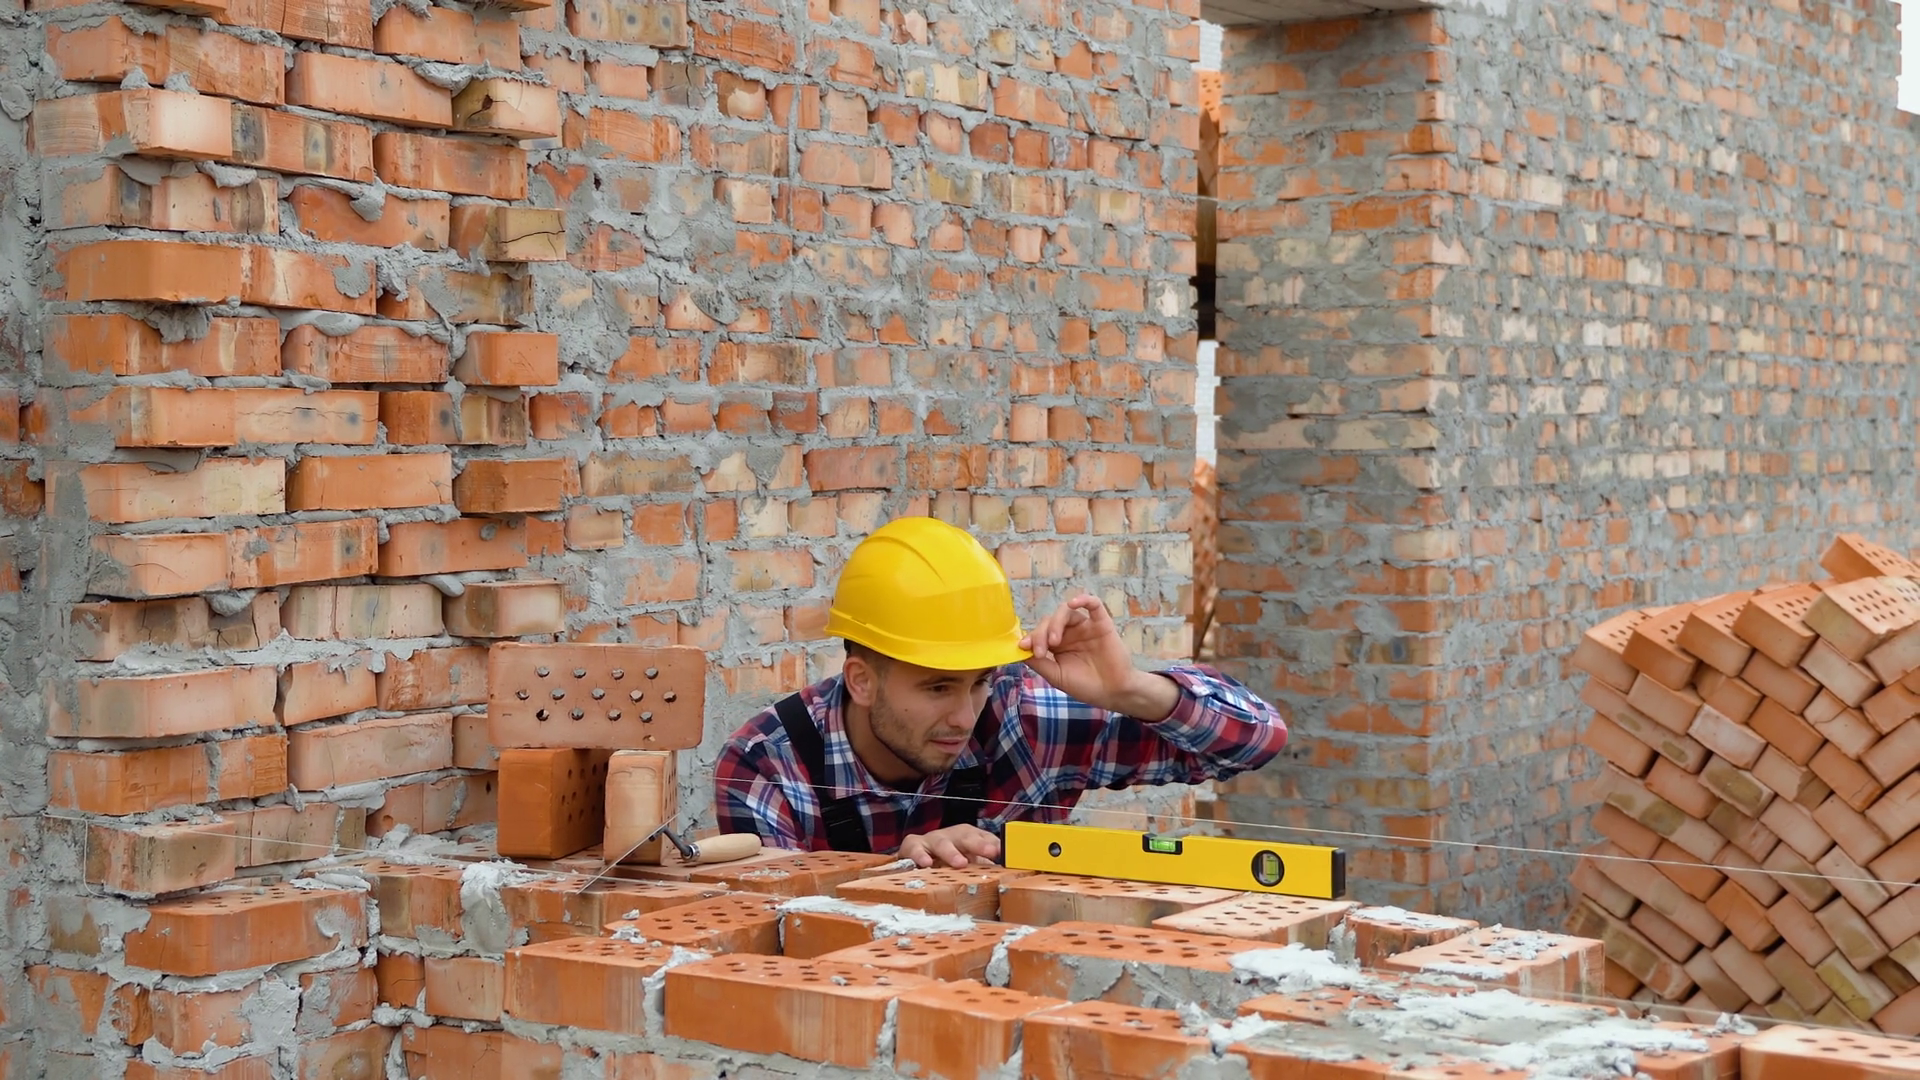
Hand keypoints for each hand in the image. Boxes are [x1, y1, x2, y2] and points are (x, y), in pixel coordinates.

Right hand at [897, 824, 1000, 868]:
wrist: (916, 859)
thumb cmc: (948, 864)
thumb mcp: (970, 866)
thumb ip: (987, 869)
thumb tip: (1009, 877)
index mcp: (969, 838)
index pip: (985, 838)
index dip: (995, 844)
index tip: (1005, 852)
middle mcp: (952, 836)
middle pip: (966, 835)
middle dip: (979, 844)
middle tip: (990, 852)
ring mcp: (932, 840)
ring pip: (942, 842)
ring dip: (951, 852)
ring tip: (960, 863)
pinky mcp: (912, 846)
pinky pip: (914, 848)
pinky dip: (920, 855)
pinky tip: (926, 863)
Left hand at [1019, 594, 1178, 719]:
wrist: (1113, 693)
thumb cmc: (1086, 686)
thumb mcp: (1056, 676)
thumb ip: (1040, 663)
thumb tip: (1019, 649)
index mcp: (1057, 644)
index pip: (1039, 632)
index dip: (1030, 638)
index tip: (1023, 648)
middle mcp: (1070, 632)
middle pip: (1049, 620)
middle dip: (1040, 634)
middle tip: (1040, 651)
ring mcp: (1085, 627)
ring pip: (1066, 612)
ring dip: (1055, 622)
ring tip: (1054, 641)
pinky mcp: (1102, 624)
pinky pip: (1094, 605)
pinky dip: (1083, 599)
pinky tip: (1073, 603)